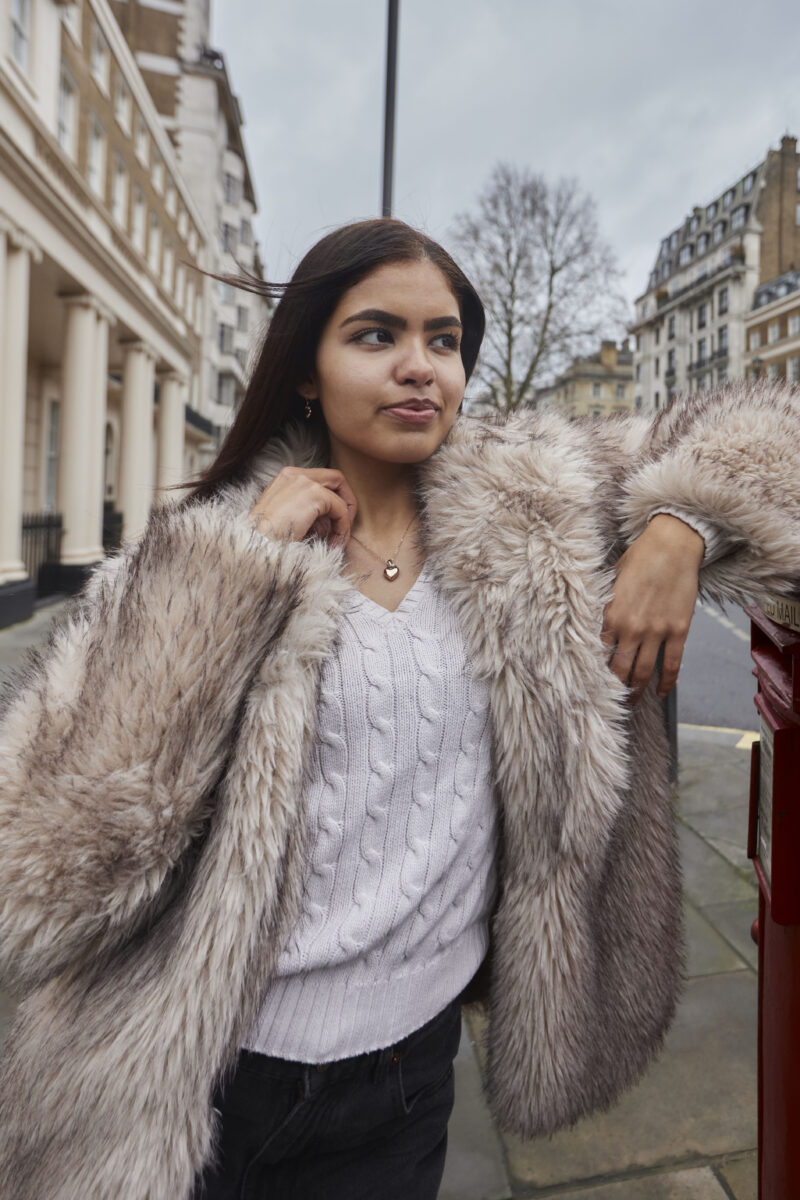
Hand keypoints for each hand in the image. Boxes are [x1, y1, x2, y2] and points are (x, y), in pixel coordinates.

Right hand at [248, 467, 357, 547]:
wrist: (255, 547)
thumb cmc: (266, 540)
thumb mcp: (285, 519)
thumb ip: (306, 512)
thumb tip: (329, 521)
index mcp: (284, 479)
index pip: (320, 479)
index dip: (333, 498)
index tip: (333, 522)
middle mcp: (294, 474)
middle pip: (335, 478)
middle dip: (346, 502)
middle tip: (344, 526)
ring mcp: (304, 482)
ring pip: (340, 496)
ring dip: (344, 520)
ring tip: (336, 540)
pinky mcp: (314, 494)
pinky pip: (340, 510)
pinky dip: (343, 527)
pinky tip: (334, 543)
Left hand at [601, 515, 704, 701]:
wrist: (673, 544)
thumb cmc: (641, 557)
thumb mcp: (612, 579)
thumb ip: (605, 604)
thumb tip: (597, 623)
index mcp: (611, 614)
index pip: (598, 652)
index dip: (594, 670)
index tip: (590, 682)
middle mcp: (631, 628)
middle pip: (619, 669)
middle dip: (614, 688)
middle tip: (609, 700)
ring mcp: (656, 632)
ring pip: (643, 672)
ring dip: (637, 691)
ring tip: (632, 702)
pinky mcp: (679, 631)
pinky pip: (672, 664)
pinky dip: (667, 683)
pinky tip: (661, 693)